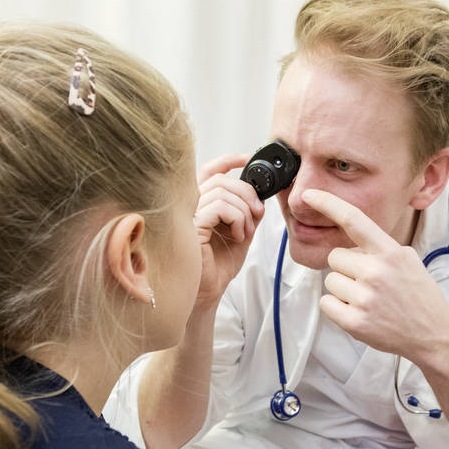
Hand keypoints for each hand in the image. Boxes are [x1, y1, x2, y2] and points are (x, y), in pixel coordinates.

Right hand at [193, 153, 264, 309]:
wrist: (210, 290)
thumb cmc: (219, 264)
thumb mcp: (242, 232)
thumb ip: (248, 212)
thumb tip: (260, 195)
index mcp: (203, 204)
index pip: (211, 171)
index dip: (229, 160)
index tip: (247, 158)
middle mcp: (191, 205)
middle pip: (221, 179)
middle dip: (247, 192)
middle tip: (257, 212)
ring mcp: (188, 214)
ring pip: (222, 192)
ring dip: (244, 211)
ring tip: (246, 232)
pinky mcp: (191, 226)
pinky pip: (219, 207)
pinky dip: (236, 218)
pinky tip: (238, 236)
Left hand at [302, 189, 448, 362]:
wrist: (434, 334)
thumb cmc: (418, 295)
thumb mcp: (406, 259)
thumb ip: (378, 247)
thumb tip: (349, 239)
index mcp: (390, 252)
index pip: (354, 220)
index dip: (328, 204)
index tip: (309, 195)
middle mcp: (376, 272)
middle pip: (335, 257)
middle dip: (346, 268)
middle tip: (369, 282)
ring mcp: (365, 298)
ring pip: (330, 281)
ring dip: (343, 290)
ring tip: (368, 299)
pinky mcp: (355, 322)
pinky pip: (326, 303)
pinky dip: (337, 308)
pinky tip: (360, 311)